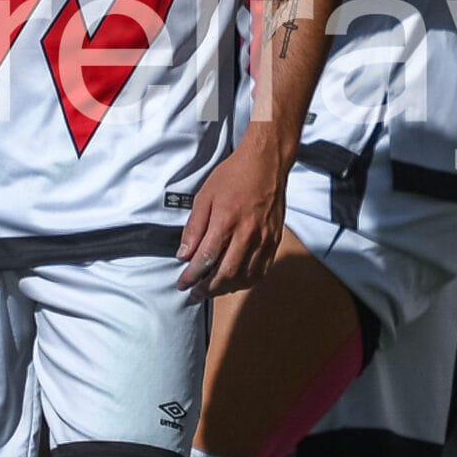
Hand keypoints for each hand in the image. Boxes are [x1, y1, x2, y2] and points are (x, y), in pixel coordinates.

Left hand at [176, 133, 290, 297]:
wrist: (266, 163)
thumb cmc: (233, 176)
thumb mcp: (204, 196)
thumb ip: (194, 228)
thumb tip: (184, 255)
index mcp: (226, 221)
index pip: (205, 259)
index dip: (191, 276)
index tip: (182, 284)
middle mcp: (247, 234)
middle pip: (226, 274)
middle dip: (207, 289)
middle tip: (195, 293)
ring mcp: (263, 239)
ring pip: (245, 276)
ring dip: (226, 289)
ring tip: (212, 290)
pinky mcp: (274, 240)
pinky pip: (261, 270)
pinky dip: (246, 281)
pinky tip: (235, 282)